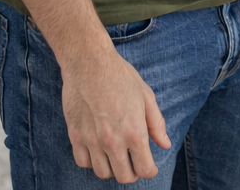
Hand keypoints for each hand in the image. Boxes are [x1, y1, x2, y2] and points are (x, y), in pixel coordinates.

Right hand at [61, 43, 171, 182]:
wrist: (89, 63)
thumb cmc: (120, 76)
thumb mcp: (146, 95)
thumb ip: (156, 124)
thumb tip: (165, 144)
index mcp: (134, 132)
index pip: (145, 169)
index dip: (150, 170)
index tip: (149, 165)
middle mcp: (113, 142)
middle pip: (124, 176)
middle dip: (132, 172)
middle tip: (133, 161)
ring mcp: (92, 141)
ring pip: (102, 173)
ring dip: (112, 168)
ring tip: (116, 154)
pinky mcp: (75, 137)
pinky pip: (83, 163)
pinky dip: (92, 161)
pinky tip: (98, 148)